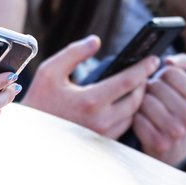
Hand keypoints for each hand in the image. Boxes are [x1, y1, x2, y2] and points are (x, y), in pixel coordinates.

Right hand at [21, 35, 158, 139]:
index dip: (143, 68)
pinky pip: (124, 127)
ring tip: (138, 84)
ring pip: (132, 115)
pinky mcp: (102, 144)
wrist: (31, 135)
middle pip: (136, 100)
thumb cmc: (40, 100)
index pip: (127, 82)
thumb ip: (74, 53)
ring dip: (138, 99)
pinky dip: (129, 113)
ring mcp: (103, 135)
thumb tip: (96, 40)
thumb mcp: (50, 71)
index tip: (154, 59)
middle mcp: (100, 121)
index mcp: (90, 101)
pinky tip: (127, 100)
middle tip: (146, 70)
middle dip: (144, 83)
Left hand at [134, 54, 185, 164]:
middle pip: (156, 86)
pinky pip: (137, 119)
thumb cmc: (176, 110)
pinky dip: (136, 119)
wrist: (172, 151)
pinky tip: (143, 123)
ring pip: (145, 102)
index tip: (163, 83)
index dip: (161, 75)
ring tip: (147, 110)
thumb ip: (182, 65)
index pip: (170, 72)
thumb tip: (168, 61)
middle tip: (154, 98)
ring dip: (141, 104)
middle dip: (150, 89)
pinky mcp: (158, 143)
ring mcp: (175, 132)